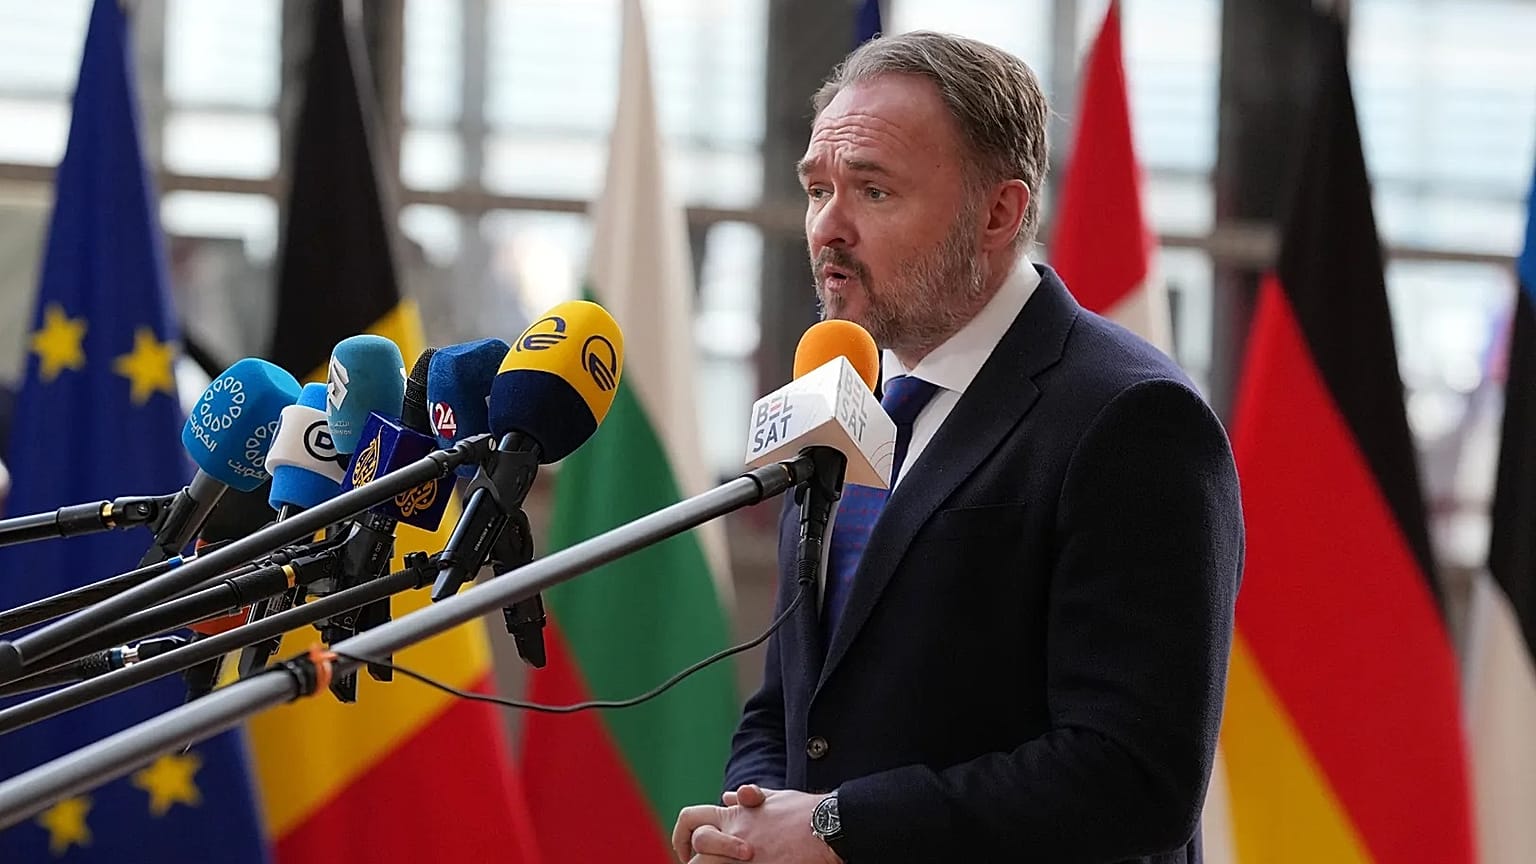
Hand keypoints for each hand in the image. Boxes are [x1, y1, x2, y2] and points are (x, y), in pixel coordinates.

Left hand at [673, 786, 840, 863]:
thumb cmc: (804, 812)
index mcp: (734, 815)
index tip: (686, 851)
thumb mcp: (773, 799)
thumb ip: (748, 800)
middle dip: (693, 862)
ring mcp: (746, 856)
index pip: (692, 819)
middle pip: (697, 850)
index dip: (682, 835)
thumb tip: (729, 796)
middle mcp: (735, 834)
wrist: (828, 826)